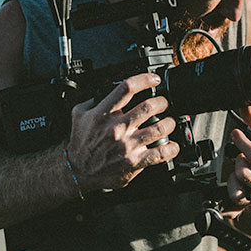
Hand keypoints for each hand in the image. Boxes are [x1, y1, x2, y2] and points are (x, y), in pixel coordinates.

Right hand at [66, 73, 178, 190]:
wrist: (78, 171)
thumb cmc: (81, 143)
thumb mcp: (79, 114)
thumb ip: (93, 99)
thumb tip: (107, 87)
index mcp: (103, 113)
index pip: (127, 88)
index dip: (145, 80)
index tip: (154, 79)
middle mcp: (116, 128)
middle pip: (148, 107)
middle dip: (161, 102)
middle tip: (163, 103)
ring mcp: (126, 145)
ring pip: (158, 128)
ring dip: (169, 123)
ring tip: (169, 122)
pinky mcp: (133, 162)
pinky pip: (159, 154)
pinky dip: (171, 149)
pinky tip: (173, 146)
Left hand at [226, 107, 250, 214]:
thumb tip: (244, 104)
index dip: (242, 142)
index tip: (236, 133)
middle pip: (244, 173)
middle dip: (240, 160)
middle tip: (242, 154)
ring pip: (237, 192)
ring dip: (234, 178)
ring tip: (240, 168)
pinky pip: (237, 208)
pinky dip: (229, 207)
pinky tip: (224, 202)